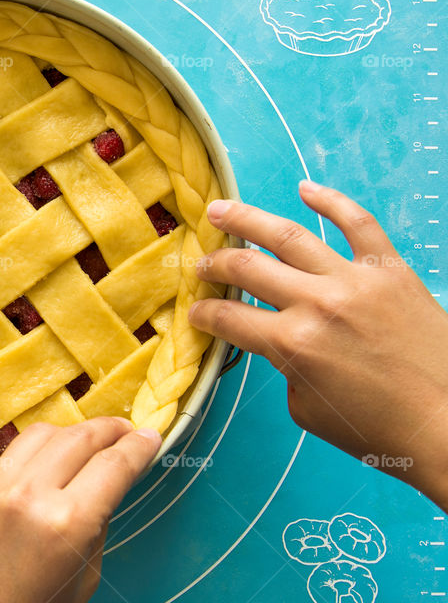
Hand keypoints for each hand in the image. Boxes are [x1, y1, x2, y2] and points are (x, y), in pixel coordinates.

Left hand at [0, 418, 160, 602]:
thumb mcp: (81, 578)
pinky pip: (13, 455)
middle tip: (127, 431)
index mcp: (67, 524)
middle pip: (81, 437)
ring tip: (90, 442)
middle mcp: (29, 495)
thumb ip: (95, 526)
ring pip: (44, 433)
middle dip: (111, 429)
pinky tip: (48, 464)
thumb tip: (105, 484)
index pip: (114, 466)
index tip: (150, 436)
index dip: (139, 447)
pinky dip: (38, 453)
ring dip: (74, 432)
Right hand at [189, 180, 447, 508]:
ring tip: (219, 210)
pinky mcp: (390, 270)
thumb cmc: (376, 429)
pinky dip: (331, 200)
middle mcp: (318, 304)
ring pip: (288, 235)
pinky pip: (358, 223)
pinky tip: (305, 188)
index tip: (195, 312)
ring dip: (246, 219)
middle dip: (214, 265)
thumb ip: (283, 365)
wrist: (445, 424)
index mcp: (293, 345)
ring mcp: (355, 281)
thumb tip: (276, 337)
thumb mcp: (305, 408)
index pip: (228, 318)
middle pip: (247, 268)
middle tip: (200, 264)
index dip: (203, 314)